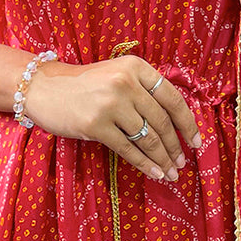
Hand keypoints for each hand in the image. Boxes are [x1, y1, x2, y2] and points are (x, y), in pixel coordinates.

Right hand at [22, 54, 201, 180]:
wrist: (43, 87)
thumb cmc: (84, 84)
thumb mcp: (117, 75)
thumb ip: (143, 90)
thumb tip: (176, 123)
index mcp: (135, 67)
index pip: (172, 97)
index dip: (188, 122)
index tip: (197, 141)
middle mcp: (126, 82)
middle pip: (162, 121)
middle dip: (176, 146)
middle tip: (182, 162)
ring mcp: (111, 103)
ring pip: (147, 137)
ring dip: (163, 158)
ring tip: (171, 172)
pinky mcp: (96, 124)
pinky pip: (128, 149)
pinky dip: (145, 164)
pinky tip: (154, 173)